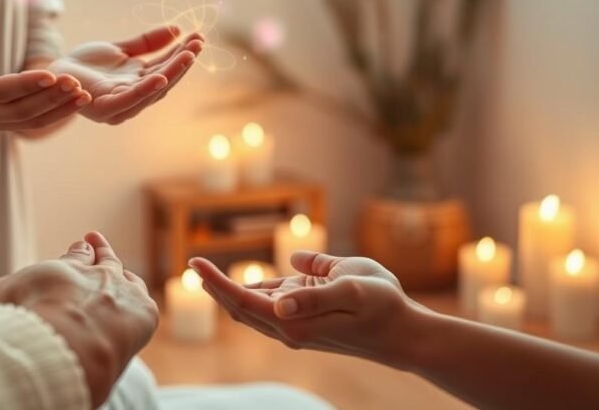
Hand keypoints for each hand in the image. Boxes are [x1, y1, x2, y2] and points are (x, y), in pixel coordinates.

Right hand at [0, 14, 91, 129]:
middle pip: (19, 110)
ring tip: (84, 96)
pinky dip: (54, 115)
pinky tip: (75, 103)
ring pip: (28, 121)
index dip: (26, 84)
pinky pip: (30, 123)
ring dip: (58, 110)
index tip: (52, 74)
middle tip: (78, 83)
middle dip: (51, 98)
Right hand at [0, 232, 158, 406]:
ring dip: (124, 278)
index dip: (79, 253)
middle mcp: (99, 276)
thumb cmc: (28, 320)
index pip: (78, 256)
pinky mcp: (145, 314)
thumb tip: (7, 289)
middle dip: (99, 250)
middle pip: (105, 260)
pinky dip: (138, 303)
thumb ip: (7, 287)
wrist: (66, 344)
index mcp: (68, 270)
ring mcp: (125, 293)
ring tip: (122, 275)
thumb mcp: (4, 293)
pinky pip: (144, 303)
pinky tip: (135, 305)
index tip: (81, 246)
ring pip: (129, 280)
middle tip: (93, 239)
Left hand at [48, 26, 204, 124]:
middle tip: (198, 44)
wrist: (54, 71)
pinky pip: (129, 99)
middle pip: (164, 81)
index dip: (182, 55)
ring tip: (188, 54)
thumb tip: (177, 29)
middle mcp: (134, 99)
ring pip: (152, 90)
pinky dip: (145, 90)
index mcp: (139, 85)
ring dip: (172, 73)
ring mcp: (121, 107)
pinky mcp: (104, 110)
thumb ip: (147, 42)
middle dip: (182, 62)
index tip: (197, 37)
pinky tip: (159, 76)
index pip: (166, 70)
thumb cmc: (86, 63)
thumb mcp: (122, 49)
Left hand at [190, 251, 419, 367]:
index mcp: (294, 321)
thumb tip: (279, 301)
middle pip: (240, 307)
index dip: (216, 281)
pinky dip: (255, 294)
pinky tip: (249, 283)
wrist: (405, 335)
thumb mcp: (351, 289)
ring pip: (253, 309)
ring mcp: (297, 326)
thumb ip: (314, 292)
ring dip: (230, 292)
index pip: (242, 301)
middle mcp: (289, 328)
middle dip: (215, 286)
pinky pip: (272, 307)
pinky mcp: (307, 322)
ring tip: (208, 272)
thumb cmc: (382, 306)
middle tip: (194, 263)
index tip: (194, 262)